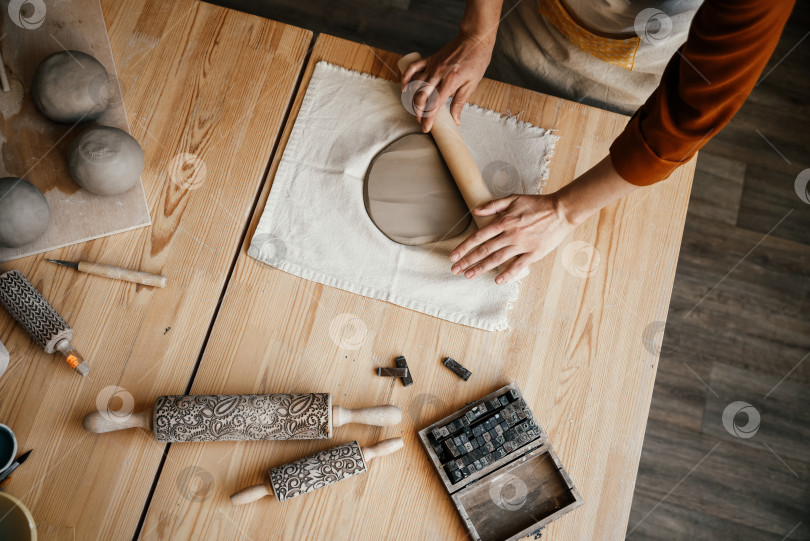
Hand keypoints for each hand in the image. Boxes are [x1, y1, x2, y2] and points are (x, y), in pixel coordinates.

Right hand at [400, 33, 493, 131]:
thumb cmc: (476, 61)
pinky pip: (413, 68)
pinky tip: (405, 88)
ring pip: (415, 85)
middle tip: (420, 121)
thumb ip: (460, 102)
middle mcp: (438, 74)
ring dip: (412, 99)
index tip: (426, 129)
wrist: (475, 39)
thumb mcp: (471, 84)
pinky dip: (406, 77)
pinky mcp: (430, 59)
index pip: (434, 105)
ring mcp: (432, 65)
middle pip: (421, 97)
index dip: (428, 119)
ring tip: (415, 109)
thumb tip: (456, 121)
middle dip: (418, 112)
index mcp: (450, 82)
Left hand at [450, 194, 574, 283]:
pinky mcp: (534, 253)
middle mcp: (510, 234)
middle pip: (484, 250)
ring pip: (497, 259)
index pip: (478, 236)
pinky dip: (507, 274)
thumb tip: (475, 211)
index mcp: (504, 222)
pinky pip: (518, 266)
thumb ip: (493, 205)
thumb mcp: (513, 199)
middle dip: (468, 261)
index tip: (454, 255)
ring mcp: (522, 245)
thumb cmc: (537, 204)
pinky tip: (497, 280)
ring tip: (469, 275)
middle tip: (455, 270)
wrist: (561, 211)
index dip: (464, 247)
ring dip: (481, 268)